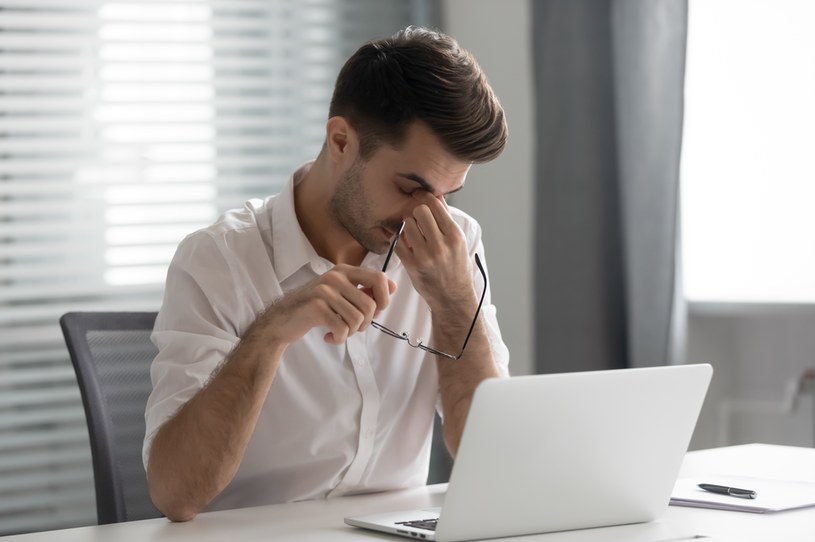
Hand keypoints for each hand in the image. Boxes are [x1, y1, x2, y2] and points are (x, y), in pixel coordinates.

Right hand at [261, 265, 395, 344]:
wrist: (281, 320)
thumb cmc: (314, 308)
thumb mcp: (341, 294)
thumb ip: (365, 290)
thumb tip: (393, 286)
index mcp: (344, 271)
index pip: (378, 278)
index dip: (384, 299)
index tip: (376, 311)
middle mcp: (335, 277)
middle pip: (370, 305)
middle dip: (366, 323)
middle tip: (352, 327)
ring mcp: (324, 291)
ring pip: (357, 319)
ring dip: (351, 332)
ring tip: (339, 331)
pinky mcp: (316, 307)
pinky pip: (342, 329)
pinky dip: (339, 338)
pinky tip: (329, 337)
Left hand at [395, 192, 475, 314]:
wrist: (453, 296)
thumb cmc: (456, 266)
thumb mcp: (458, 241)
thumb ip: (446, 217)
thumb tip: (435, 194)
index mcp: (455, 236)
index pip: (434, 205)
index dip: (424, 197)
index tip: (419, 195)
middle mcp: (440, 245)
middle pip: (419, 211)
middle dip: (416, 212)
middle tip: (417, 218)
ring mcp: (425, 256)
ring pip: (407, 225)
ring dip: (407, 226)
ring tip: (413, 232)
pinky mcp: (412, 266)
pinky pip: (398, 242)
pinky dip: (400, 240)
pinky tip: (406, 242)